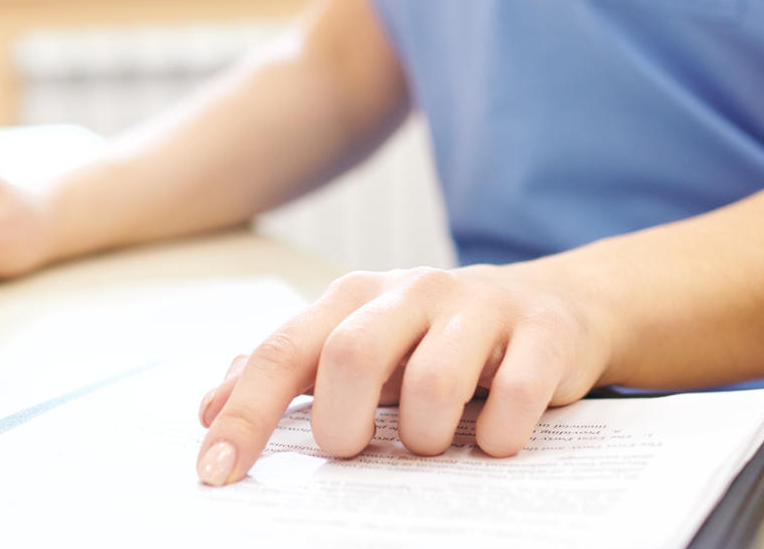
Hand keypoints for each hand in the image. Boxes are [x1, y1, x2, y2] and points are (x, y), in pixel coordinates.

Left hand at [193, 265, 616, 485]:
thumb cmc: (434, 340)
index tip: (216, 473)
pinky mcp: (543, 334)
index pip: (282, 353)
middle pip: (352, 355)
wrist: (555, 307)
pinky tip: (494, 440)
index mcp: (354, 298)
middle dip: (343, 423)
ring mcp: (480, 307)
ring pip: (434, 380)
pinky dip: (498, 435)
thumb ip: (286, 373)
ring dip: (426, 435)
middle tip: (354, 451)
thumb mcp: (356, 345)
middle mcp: (412, 291)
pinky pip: (513, 396)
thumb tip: (209, 408)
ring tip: (432, 444)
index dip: (245, 416)